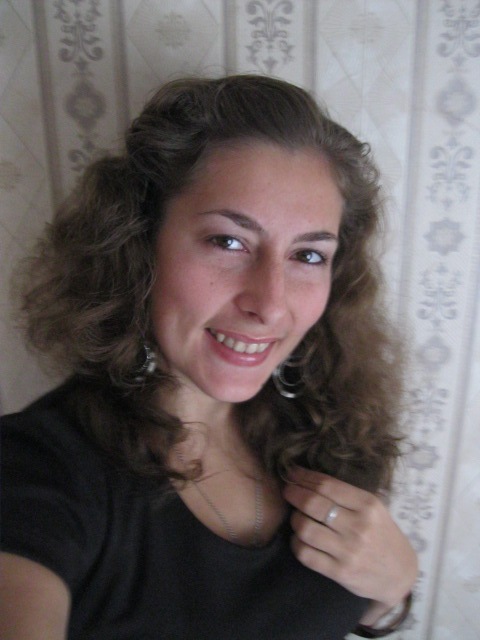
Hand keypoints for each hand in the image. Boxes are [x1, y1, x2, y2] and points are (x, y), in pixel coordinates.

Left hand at [283, 467, 416, 622]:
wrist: (400, 574)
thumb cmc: (382, 534)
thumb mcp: (374, 509)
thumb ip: (346, 495)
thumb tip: (306, 477)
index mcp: (368, 505)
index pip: (327, 485)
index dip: (304, 477)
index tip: (292, 473)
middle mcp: (359, 526)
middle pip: (313, 504)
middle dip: (294, 494)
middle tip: (287, 491)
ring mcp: (349, 551)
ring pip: (306, 528)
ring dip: (295, 519)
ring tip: (296, 516)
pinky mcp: (340, 572)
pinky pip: (306, 554)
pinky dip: (296, 543)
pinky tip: (299, 539)